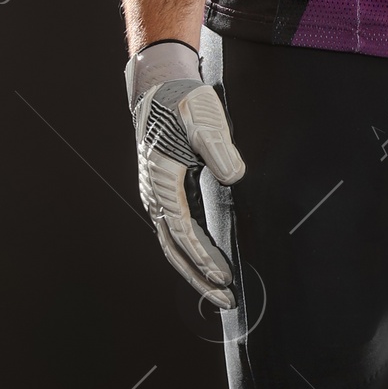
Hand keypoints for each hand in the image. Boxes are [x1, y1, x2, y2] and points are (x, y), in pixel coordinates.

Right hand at [126, 41, 244, 301]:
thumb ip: (218, 147)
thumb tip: (233, 176)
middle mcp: (154, 194)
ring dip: (194, 271)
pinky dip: (190, 254)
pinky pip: (175, 233)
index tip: (225, 277)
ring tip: (220, 293)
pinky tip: (208, 265)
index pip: (183, 231)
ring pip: (172, 245)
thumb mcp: (205, 117)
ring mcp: (156, 196)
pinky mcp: (164, 194)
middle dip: (199, 278)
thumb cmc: (184, 101)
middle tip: (227, 301)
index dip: (204, 257)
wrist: (162, 87)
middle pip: (174, 249)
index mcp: (162, 180)